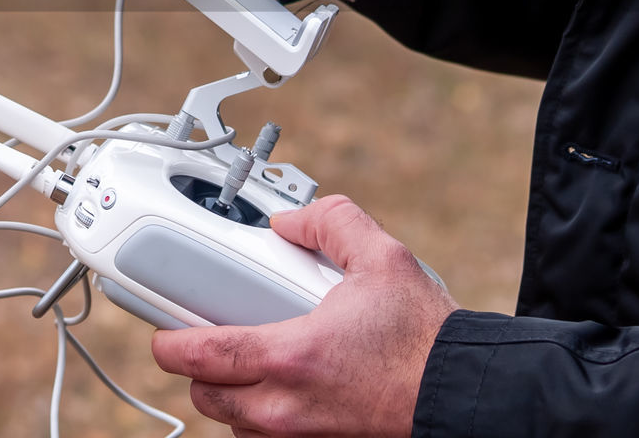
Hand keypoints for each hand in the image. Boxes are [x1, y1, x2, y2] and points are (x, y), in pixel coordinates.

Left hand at [151, 195, 455, 437]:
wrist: (473, 398)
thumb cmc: (429, 341)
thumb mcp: (383, 260)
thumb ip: (331, 223)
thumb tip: (291, 221)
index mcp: (291, 357)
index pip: (201, 357)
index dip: (170, 344)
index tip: (165, 333)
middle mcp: (288, 408)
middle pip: (208, 397)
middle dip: (200, 370)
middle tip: (210, 342)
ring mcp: (304, 437)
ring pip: (236, 424)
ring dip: (232, 397)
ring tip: (250, 366)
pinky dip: (263, 419)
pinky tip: (283, 390)